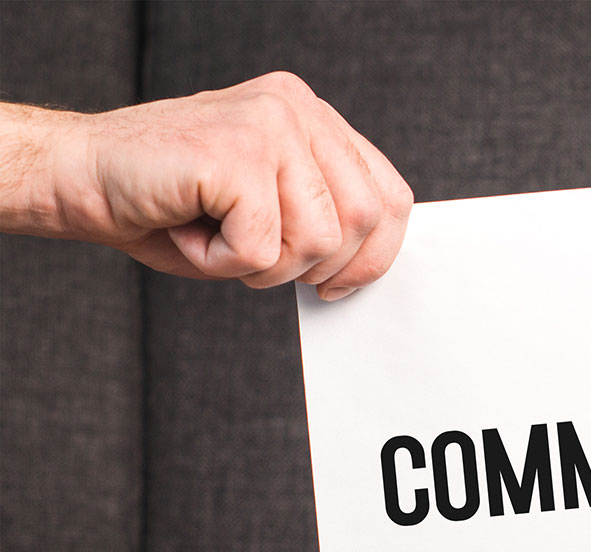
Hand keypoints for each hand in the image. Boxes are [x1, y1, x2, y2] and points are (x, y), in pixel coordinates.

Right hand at [34, 71, 412, 298]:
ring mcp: (271, 123)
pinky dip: (223, 263)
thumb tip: (370, 269)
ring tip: (216, 238)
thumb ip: (325, 220)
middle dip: (316, 266)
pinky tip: (191, 232)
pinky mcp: (238, 151)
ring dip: (264, 266)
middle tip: (255, 259)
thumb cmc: (172, 207)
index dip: (375, 255)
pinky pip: (262, 247)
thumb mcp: (269, 211)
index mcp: (313, 119)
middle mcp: (298, 109)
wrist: (82, 180)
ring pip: (320, 239)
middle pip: (365, 220)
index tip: (336, 285)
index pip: (390, 195)